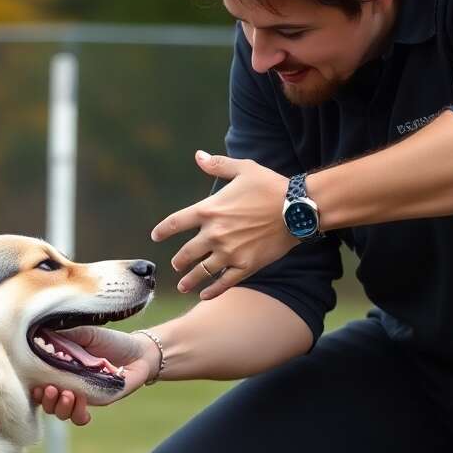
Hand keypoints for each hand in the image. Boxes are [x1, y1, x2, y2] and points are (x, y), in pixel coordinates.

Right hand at [30, 327, 160, 425]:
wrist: (138, 351)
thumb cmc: (109, 340)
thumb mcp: (84, 333)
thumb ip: (63, 335)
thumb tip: (38, 332)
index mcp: (60, 369)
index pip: (38, 383)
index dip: (33, 388)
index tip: (36, 384)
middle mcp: (67, 385)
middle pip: (46, 403)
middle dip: (46, 400)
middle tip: (51, 388)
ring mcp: (81, 396)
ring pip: (61, 413)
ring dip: (60, 407)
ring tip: (69, 395)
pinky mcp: (96, 402)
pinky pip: (80, 417)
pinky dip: (78, 414)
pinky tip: (81, 404)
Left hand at [152, 151, 299, 299]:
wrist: (297, 208)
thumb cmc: (270, 186)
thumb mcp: (243, 169)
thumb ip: (217, 165)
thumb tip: (198, 156)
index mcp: (209, 210)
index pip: (176, 222)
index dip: (163, 230)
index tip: (156, 236)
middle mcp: (215, 234)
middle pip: (186, 253)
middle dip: (178, 261)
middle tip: (175, 265)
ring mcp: (229, 252)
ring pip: (201, 272)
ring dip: (189, 281)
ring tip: (183, 286)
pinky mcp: (245, 266)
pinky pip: (223, 283)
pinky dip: (212, 291)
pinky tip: (204, 296)